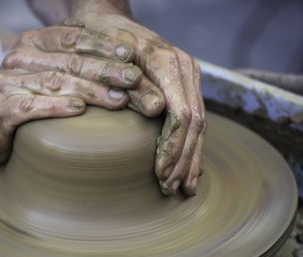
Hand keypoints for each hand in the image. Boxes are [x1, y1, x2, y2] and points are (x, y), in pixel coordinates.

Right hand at [0, 24, 143, 162]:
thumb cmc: (28, 99)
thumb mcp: (50, 73)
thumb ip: (75, 62)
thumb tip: (122, 59)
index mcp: (33, 43)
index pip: (71, 37)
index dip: (102, 44)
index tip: (129, 54)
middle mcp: (19, 58)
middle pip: (69, 61)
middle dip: (105, 69)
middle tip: (133, 80)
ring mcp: (7, 83)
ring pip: (55, 83)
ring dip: (91, 90)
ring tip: (119, 99)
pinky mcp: (1, 109)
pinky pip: (32, 106)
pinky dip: (57, 107)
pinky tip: (79, 110)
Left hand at [74, 13, 206, 195]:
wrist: (109, 20)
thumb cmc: (102, 38)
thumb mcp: (109, 57)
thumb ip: (134, 83)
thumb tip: (158, 110)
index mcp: (169, 62)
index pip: (182, 115)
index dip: (173, 148)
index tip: (161, 175)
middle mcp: (185, 70)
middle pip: (195, 124)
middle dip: (184, 161)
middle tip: (173, 190)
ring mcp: (188, 77)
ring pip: (200, 125)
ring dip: (191, 159)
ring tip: (184, 188)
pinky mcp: (185, 85)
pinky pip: (195, 119)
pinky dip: (192, 146)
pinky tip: (189, 166)